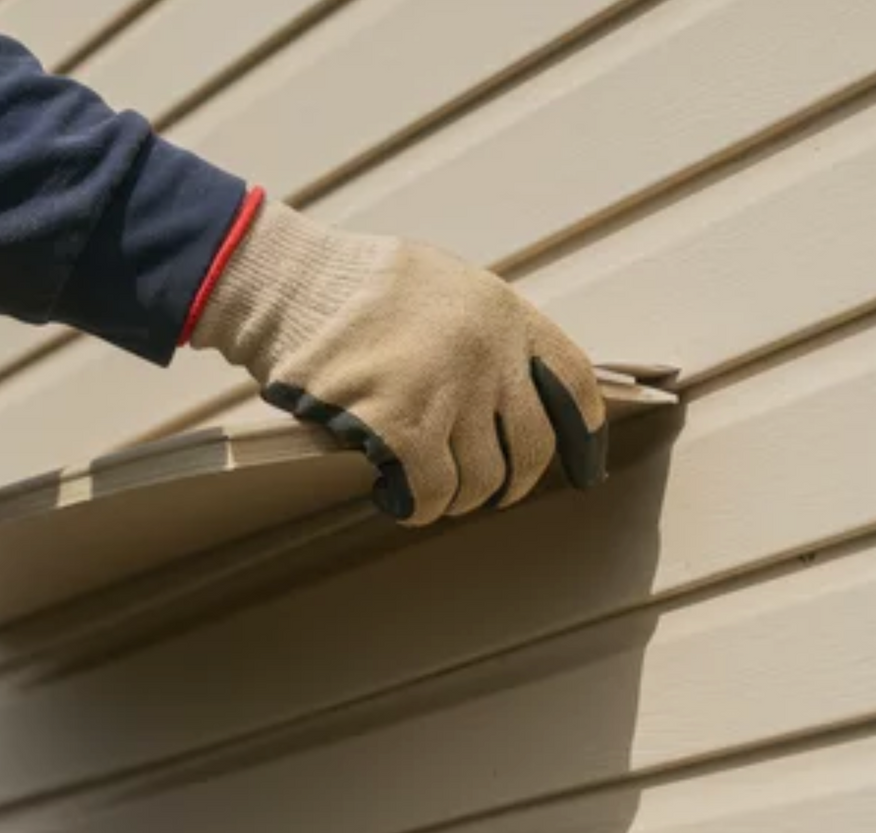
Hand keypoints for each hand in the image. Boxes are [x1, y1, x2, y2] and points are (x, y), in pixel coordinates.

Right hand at [188, 199, 607, 524]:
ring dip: (455, 500)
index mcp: (503, 313)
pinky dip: (415, 506)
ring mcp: (447, 390)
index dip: (584, 435)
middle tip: (486, 495)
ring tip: (424, 494)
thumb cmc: (351, 284)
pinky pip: (429, 491)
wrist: (290, 282)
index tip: (585, 468)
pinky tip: (392, 498)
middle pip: (531, 447)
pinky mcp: (401, 424)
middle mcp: (488, 353)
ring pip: (478, 479)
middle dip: (512, 483)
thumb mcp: (440, 285)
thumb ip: (480, 333)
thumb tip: (500, 394)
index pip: (573, 382)